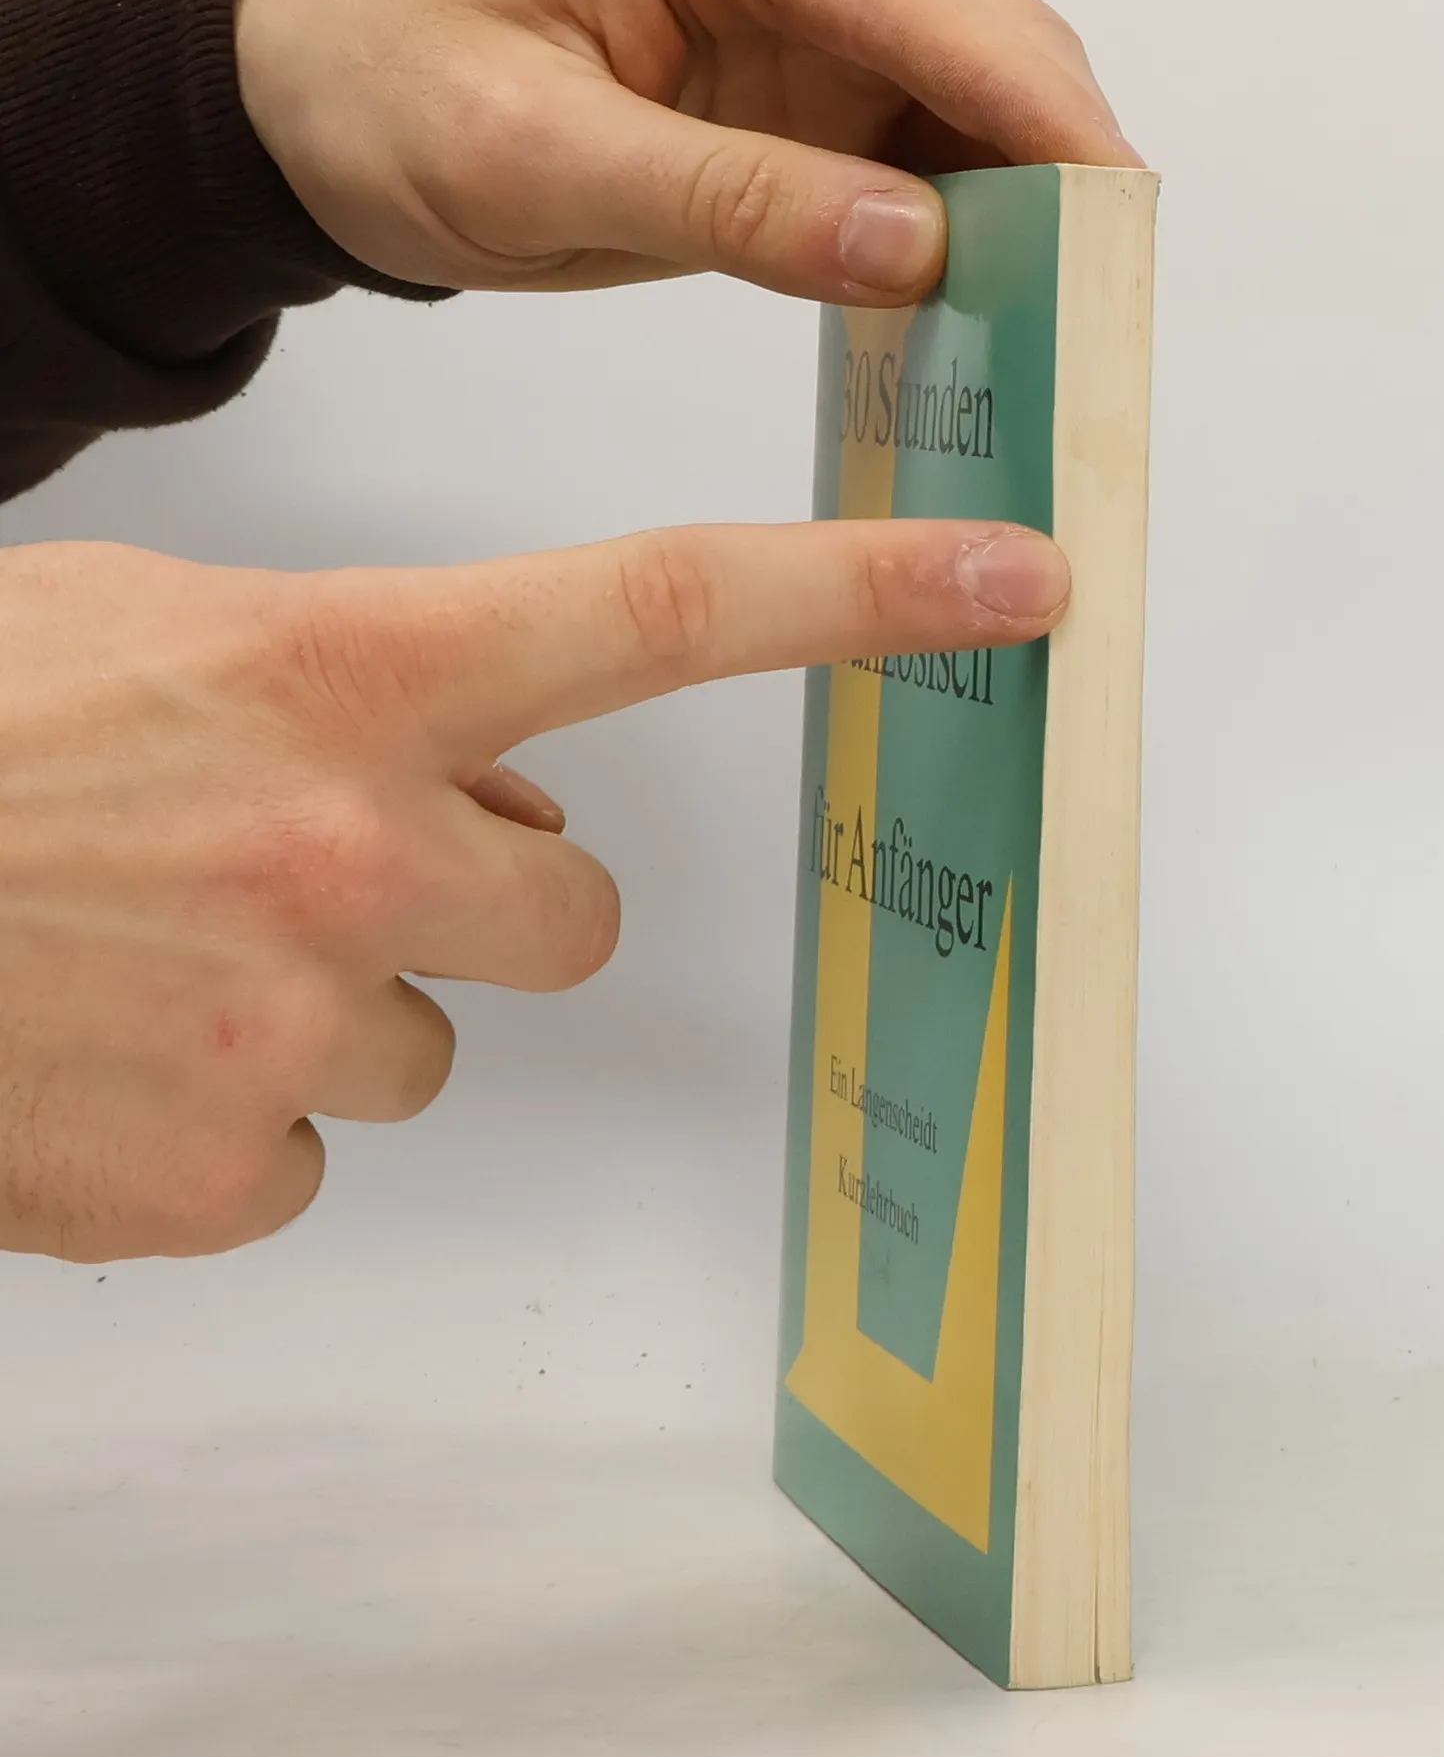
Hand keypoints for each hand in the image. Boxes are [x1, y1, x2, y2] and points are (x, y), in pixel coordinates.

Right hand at [0, 521, 1065, 1260]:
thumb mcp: (169, 643)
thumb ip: (367, 702)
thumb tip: (517, 805)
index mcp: (347, 672)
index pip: (667, 608)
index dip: (863, 594)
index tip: (1017, 580)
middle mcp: (355, 848)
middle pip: (572, 905)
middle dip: (489, 894)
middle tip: (329, 871)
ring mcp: (298, 1026)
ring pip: (427, 1036)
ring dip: (331, 1002)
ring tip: (162, 957)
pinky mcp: (229, 1176)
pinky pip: (310, 1152)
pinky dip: (235, 1117)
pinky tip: (114, 1055)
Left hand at [234, 0, 1138, 300]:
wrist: (320, 93)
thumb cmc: (380, 77)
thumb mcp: (527, 151)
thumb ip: (724, 198)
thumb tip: (911, 248)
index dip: (1039, 108)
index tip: (1116, 219)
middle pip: (982, 40)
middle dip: (1056, 168)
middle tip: (1103, 312)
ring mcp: (806, 29)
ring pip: (970, 109)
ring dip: (1021, 216)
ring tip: (1058, 336)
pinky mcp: (801, 104)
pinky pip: (918, 166)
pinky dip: (962, 244)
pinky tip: (980, 318)